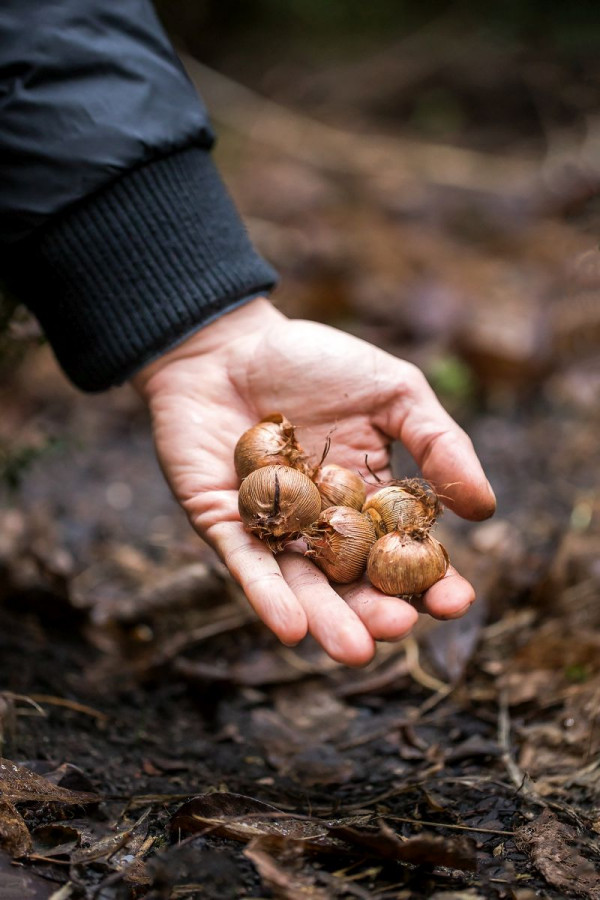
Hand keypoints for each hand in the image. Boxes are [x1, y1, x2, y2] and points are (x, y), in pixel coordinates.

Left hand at [132, 298, 494, 665]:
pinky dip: (267, 595)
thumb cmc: (316, 363)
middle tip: (397, 629)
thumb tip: (485, 508)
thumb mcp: (392, 393)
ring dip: (327, 619)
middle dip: (376, 612)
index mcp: (369, 502)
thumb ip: (438, 444)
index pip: (404, 553)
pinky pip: (246, 564)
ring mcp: (272, 530)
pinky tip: (291, 626)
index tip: (455, 600)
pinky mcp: (223, 524)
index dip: (431, 581)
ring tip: (354, 650)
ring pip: (303, 586)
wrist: (231, 342)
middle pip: (354, 583)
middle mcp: (322, 527)